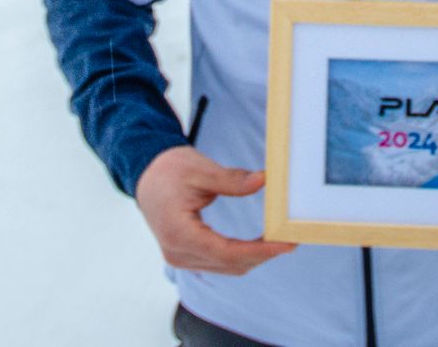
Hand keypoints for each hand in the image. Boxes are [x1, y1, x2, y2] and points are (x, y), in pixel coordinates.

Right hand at [134, 145, 296, 275]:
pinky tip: (259, 245)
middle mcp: (177, 252)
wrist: (145, 175)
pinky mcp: (184, 255)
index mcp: (178, 232)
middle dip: (262, 255)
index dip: (260, 251)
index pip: (226, 252)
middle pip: (229, 264)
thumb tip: (263, 180)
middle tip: (291, 239)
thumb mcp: (201, 170)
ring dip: (254, 257)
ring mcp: (179, 257)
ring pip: (226, 267)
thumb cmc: (169, 170)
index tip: (286, 243)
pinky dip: (240, 256)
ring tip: (279, 242)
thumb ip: (232, 180)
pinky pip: (218, 262)